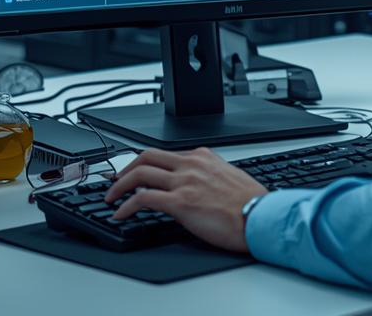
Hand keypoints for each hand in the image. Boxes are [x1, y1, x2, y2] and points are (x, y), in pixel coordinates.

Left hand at [102, 147, 267, 253]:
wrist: (262, 217)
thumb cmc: (251, 204)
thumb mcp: (229, 178)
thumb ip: (208, 176)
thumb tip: (196, 187)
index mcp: (203, 157)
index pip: (165, 154)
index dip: (144, 162)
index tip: (134, 171)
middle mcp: (191, 164)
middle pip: (146, 156)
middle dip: (125, 168)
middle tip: (115, 180)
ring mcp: (184, 182)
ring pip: (139, 174)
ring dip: (118, 186)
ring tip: (110, 198)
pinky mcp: (180, 202)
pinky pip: (142, 199)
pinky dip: (125, 206)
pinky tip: (120, 214)